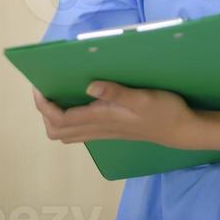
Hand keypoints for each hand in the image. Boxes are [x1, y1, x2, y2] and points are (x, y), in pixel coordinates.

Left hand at [32, 81, 198, 147]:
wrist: (180, 130)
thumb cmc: (163, 110)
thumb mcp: (142, 97)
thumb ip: (116, 92)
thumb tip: (89, 86)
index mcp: (101, 118)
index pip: (60, 119)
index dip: (44, 106)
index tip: (39, 86)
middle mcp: (98, 127)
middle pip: (57, 131)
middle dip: (44, 113)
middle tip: (45, 88)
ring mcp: (104, 131)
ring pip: (67, 133)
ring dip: (55, 117)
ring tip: (57, 93)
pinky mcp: (111, 130)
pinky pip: (80, 130)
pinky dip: (69, 118)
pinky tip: (78, 101)